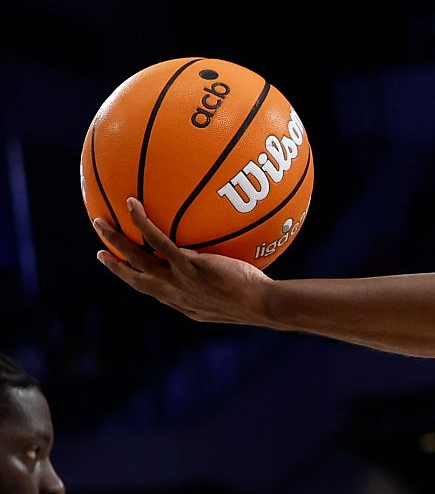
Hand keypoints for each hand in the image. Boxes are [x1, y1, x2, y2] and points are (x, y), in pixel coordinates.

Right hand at [95, 198, 273, 325]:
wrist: (260, 305)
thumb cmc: (255, 299)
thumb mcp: (231, 295)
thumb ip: (220, 281)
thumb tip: (222, 264)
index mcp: (181, 302)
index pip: (152, 290)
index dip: (134, 280)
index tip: (122, 271)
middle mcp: (173, 294)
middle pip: (134, 278)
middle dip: (114, 265)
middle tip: (98, 250)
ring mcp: (178, 280)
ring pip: (137, 258)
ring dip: (116, 240)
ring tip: (100, 222)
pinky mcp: (188, 265)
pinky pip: (159, 242)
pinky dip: (142, 223)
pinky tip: (133, 205)